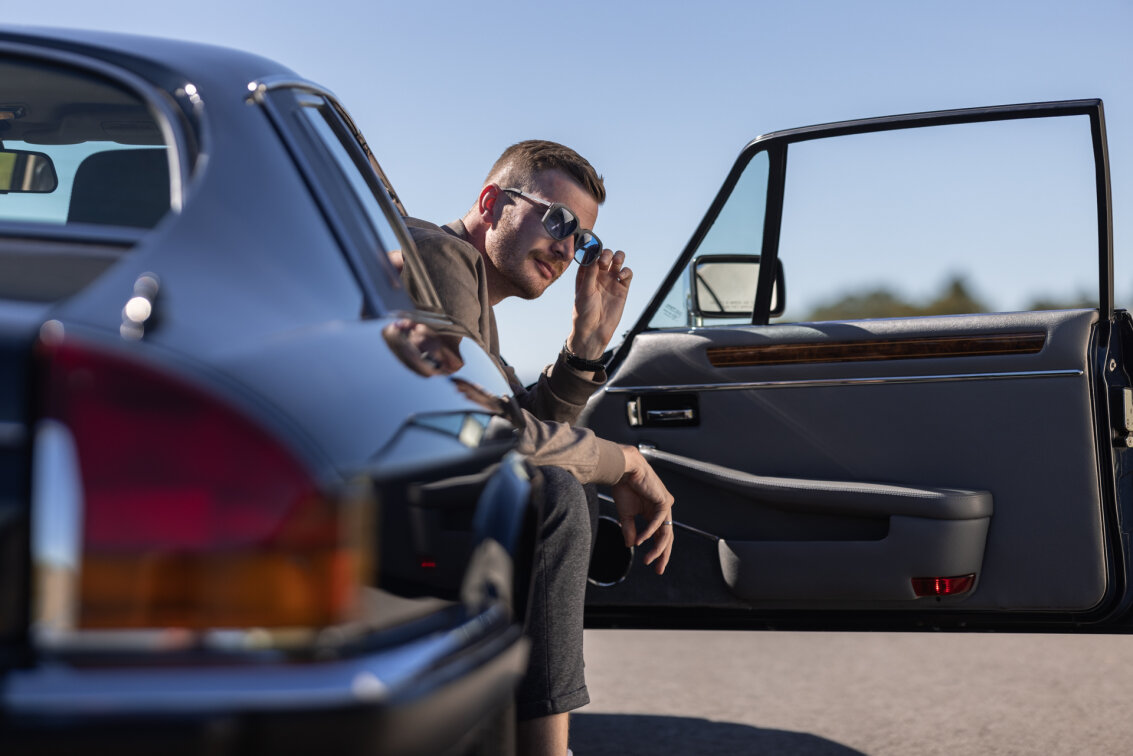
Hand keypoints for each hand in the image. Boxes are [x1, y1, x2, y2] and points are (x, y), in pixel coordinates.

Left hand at [567, 249, 631, 360]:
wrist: (594, 332)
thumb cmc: (584, 313)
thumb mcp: (584, 292)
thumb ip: (589, 273)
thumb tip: (593, 254)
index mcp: (585, 274)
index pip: (590, 255)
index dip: (593, 249)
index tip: (594, 249)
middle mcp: (598, 275)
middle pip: (605, 255)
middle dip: (606, 253)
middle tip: (604, 261)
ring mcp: (610, 281)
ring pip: (618, 261)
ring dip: (618, 257)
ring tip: (616, 262)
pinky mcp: (622, 289)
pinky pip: (627, 274)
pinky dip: (627, 271)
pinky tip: (622, 276)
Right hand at [612, 445, 674, 573]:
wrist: (622, 469)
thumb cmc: (623, 487)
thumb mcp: (626, 514)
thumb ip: (630, 530)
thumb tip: (631, 546)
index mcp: (654, 512)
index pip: (660, 535)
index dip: (657, 551)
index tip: (652, 564)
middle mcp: (662, 509)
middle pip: (667, 537)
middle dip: (663, 554)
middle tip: (658, 569)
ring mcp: (665, 505)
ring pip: (665, 532)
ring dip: (657, 548)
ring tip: (648, 559)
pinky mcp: (664, 500)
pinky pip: (658, 522)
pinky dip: (649, 533)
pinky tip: (640, 541)